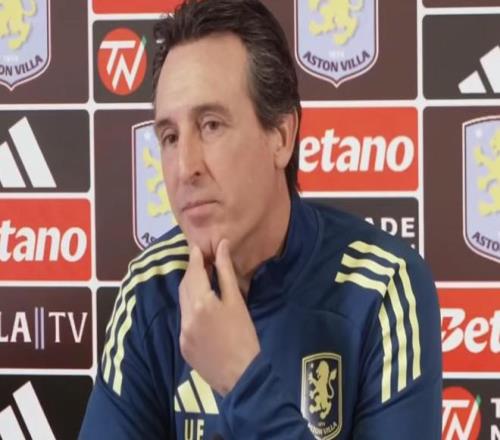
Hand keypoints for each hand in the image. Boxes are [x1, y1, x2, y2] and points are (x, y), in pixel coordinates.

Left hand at [179, 239, 259, 395]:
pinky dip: (191, 309)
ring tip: (203, 282)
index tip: (198, 248)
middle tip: (202, 262)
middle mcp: (186, 316)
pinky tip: (203, 309)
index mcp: (201, 303)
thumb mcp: (237, 302)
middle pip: (184, 286)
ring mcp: (182, 333)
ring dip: (190, 289)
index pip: (193, 273)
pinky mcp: (183, 346)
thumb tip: (222, 246)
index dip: (195, 258)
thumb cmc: (245, 336)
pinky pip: (184, 320)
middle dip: (191, 272)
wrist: (242, 376)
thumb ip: (226, 272)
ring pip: (182, 303)